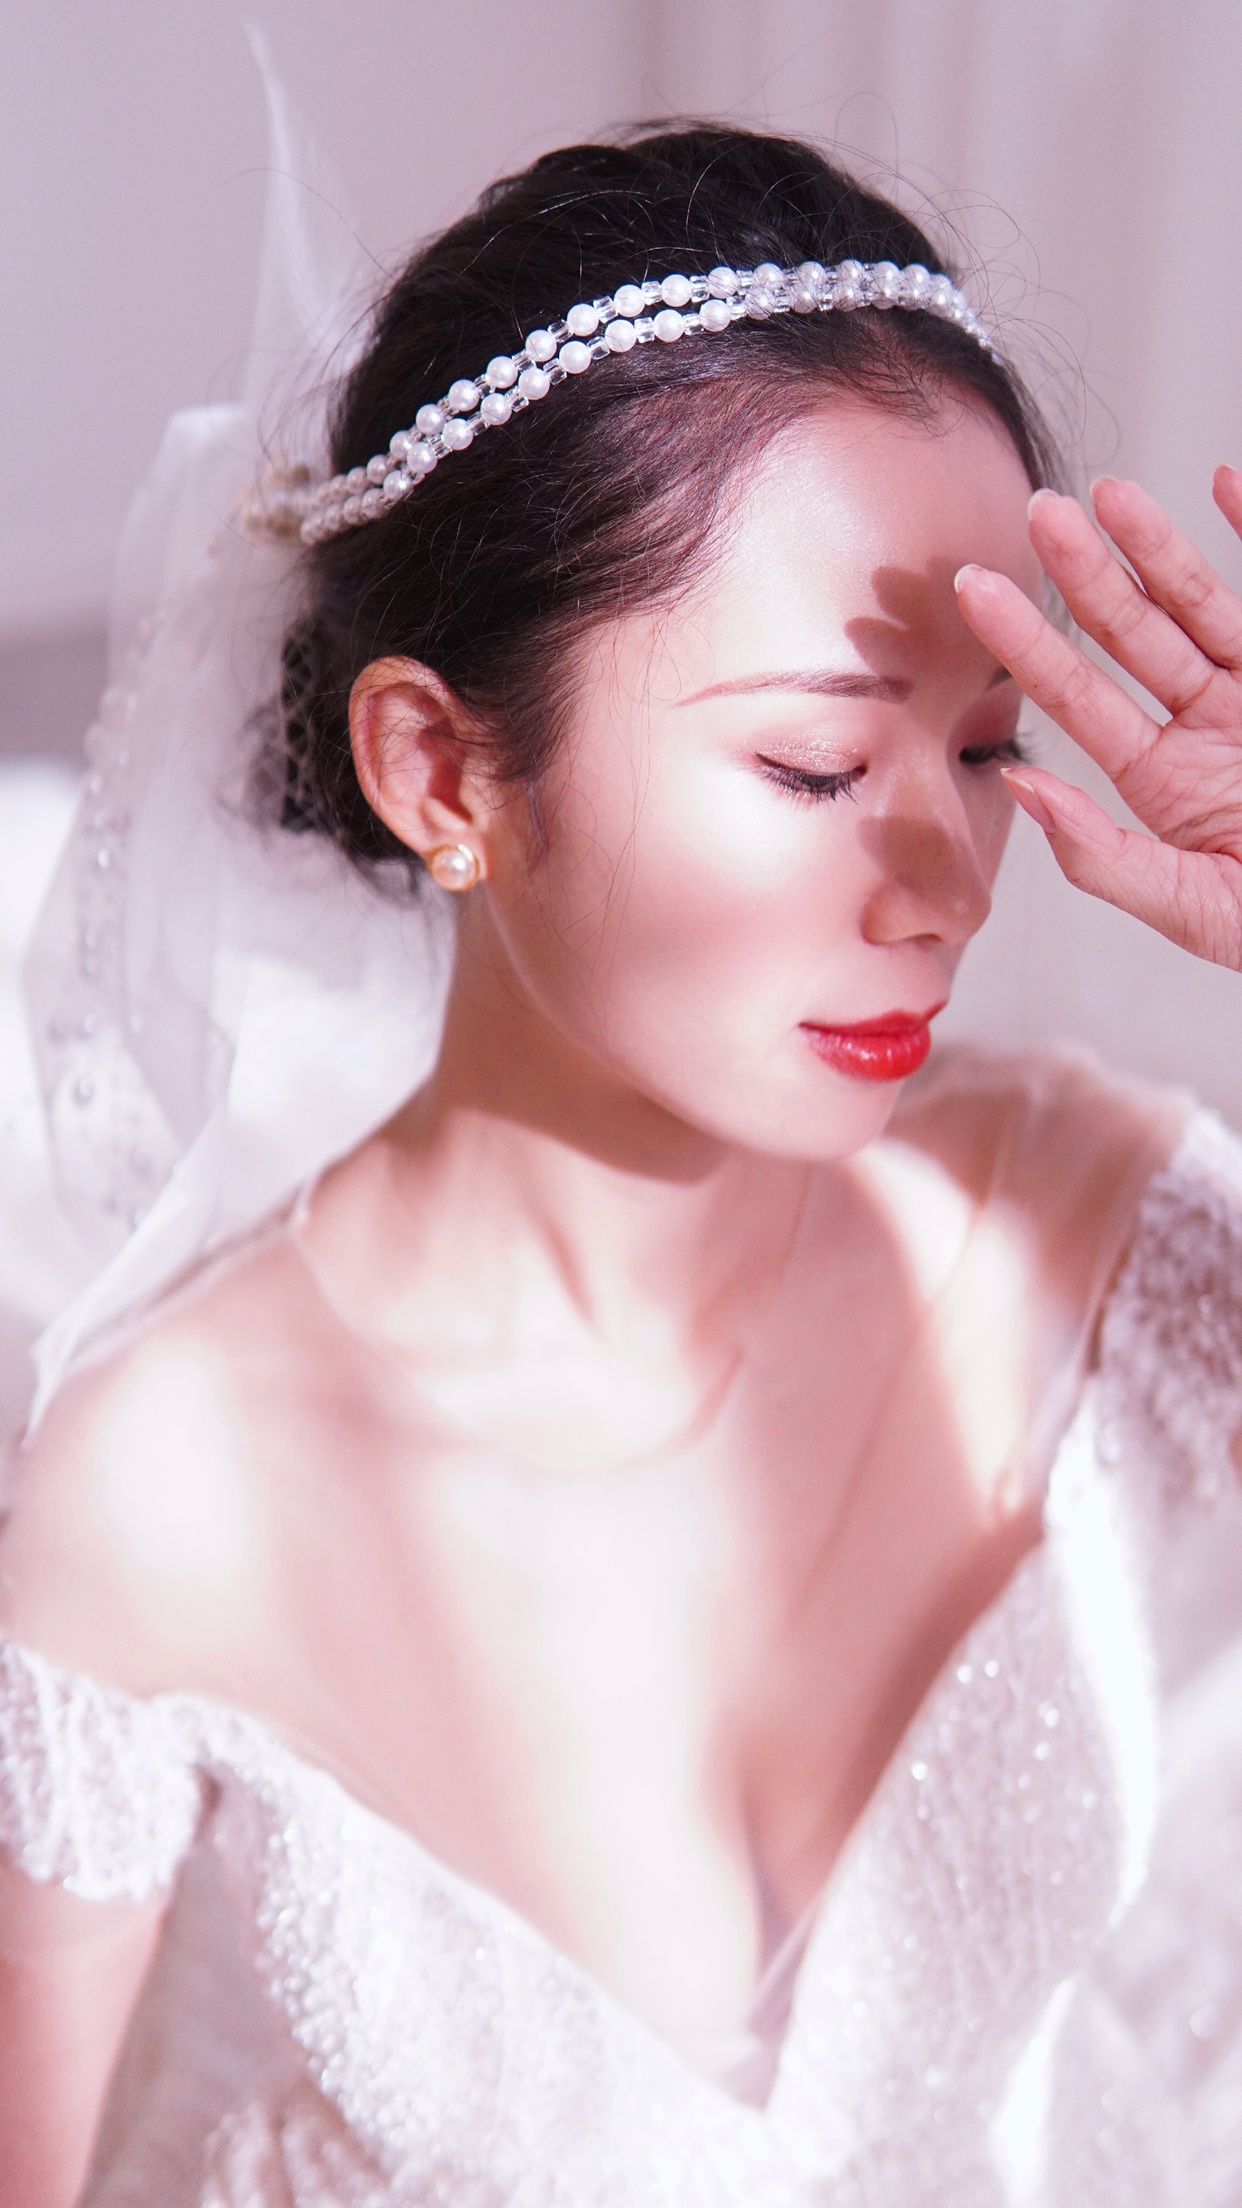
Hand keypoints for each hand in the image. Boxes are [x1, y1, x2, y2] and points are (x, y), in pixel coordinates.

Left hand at [955, 465, 1241, 968]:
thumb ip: (1104, 857)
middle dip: (1083, 574)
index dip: (1027, 643)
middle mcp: (1204, 725)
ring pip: (1200, 604)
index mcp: (1160, 782)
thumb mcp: (1191, 908)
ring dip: (1155, 546)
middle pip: (1132, 634)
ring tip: (1107, 493)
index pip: (1078, 698)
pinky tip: (1226, 481)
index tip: (972, 590)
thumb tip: (1021, 786)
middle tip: (1037, 511)